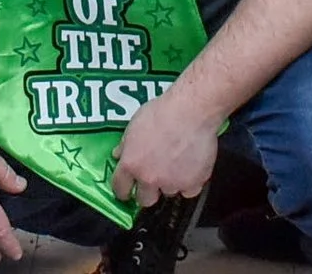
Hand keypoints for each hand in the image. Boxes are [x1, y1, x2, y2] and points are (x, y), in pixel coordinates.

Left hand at [111, 85, 219, 210]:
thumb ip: (126, 144)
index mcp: (131, 164)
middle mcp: (149, 178)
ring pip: (168, 192)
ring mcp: (172, 183)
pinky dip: (190, 182)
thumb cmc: (163, 112)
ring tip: (177, 163)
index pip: (120, 188)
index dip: (122, 190)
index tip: (126, 191)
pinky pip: (189, 191)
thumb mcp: (135, 123)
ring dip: (170, 183)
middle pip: (144, 199)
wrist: (192, 111)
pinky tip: (191, 167)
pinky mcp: (192, 183)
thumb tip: (119, 155)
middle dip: (147, 191)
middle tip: (154, 177)